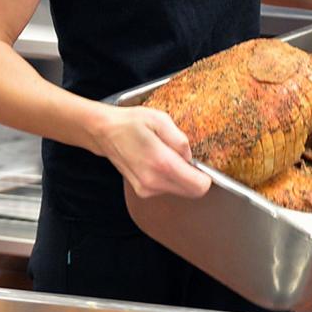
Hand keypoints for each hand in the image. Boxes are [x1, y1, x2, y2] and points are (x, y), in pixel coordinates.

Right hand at [91, 105, 211, 199]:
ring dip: (179, 176)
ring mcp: (146, 189)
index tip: (201, 165)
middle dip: (193, 176)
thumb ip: (180, 140)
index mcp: (161, 163)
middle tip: (182, 157)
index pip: (199, 186)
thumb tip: (190, 157)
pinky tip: (157, 162)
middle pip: (192, 192)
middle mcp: (154, 182)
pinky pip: (167, 188)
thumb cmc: (131, 123)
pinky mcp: (142, 191)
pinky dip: (168, 178)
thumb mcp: (160, 119)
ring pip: (180, 190)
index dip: (206, 177)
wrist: (105, 133)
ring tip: (165, 155)